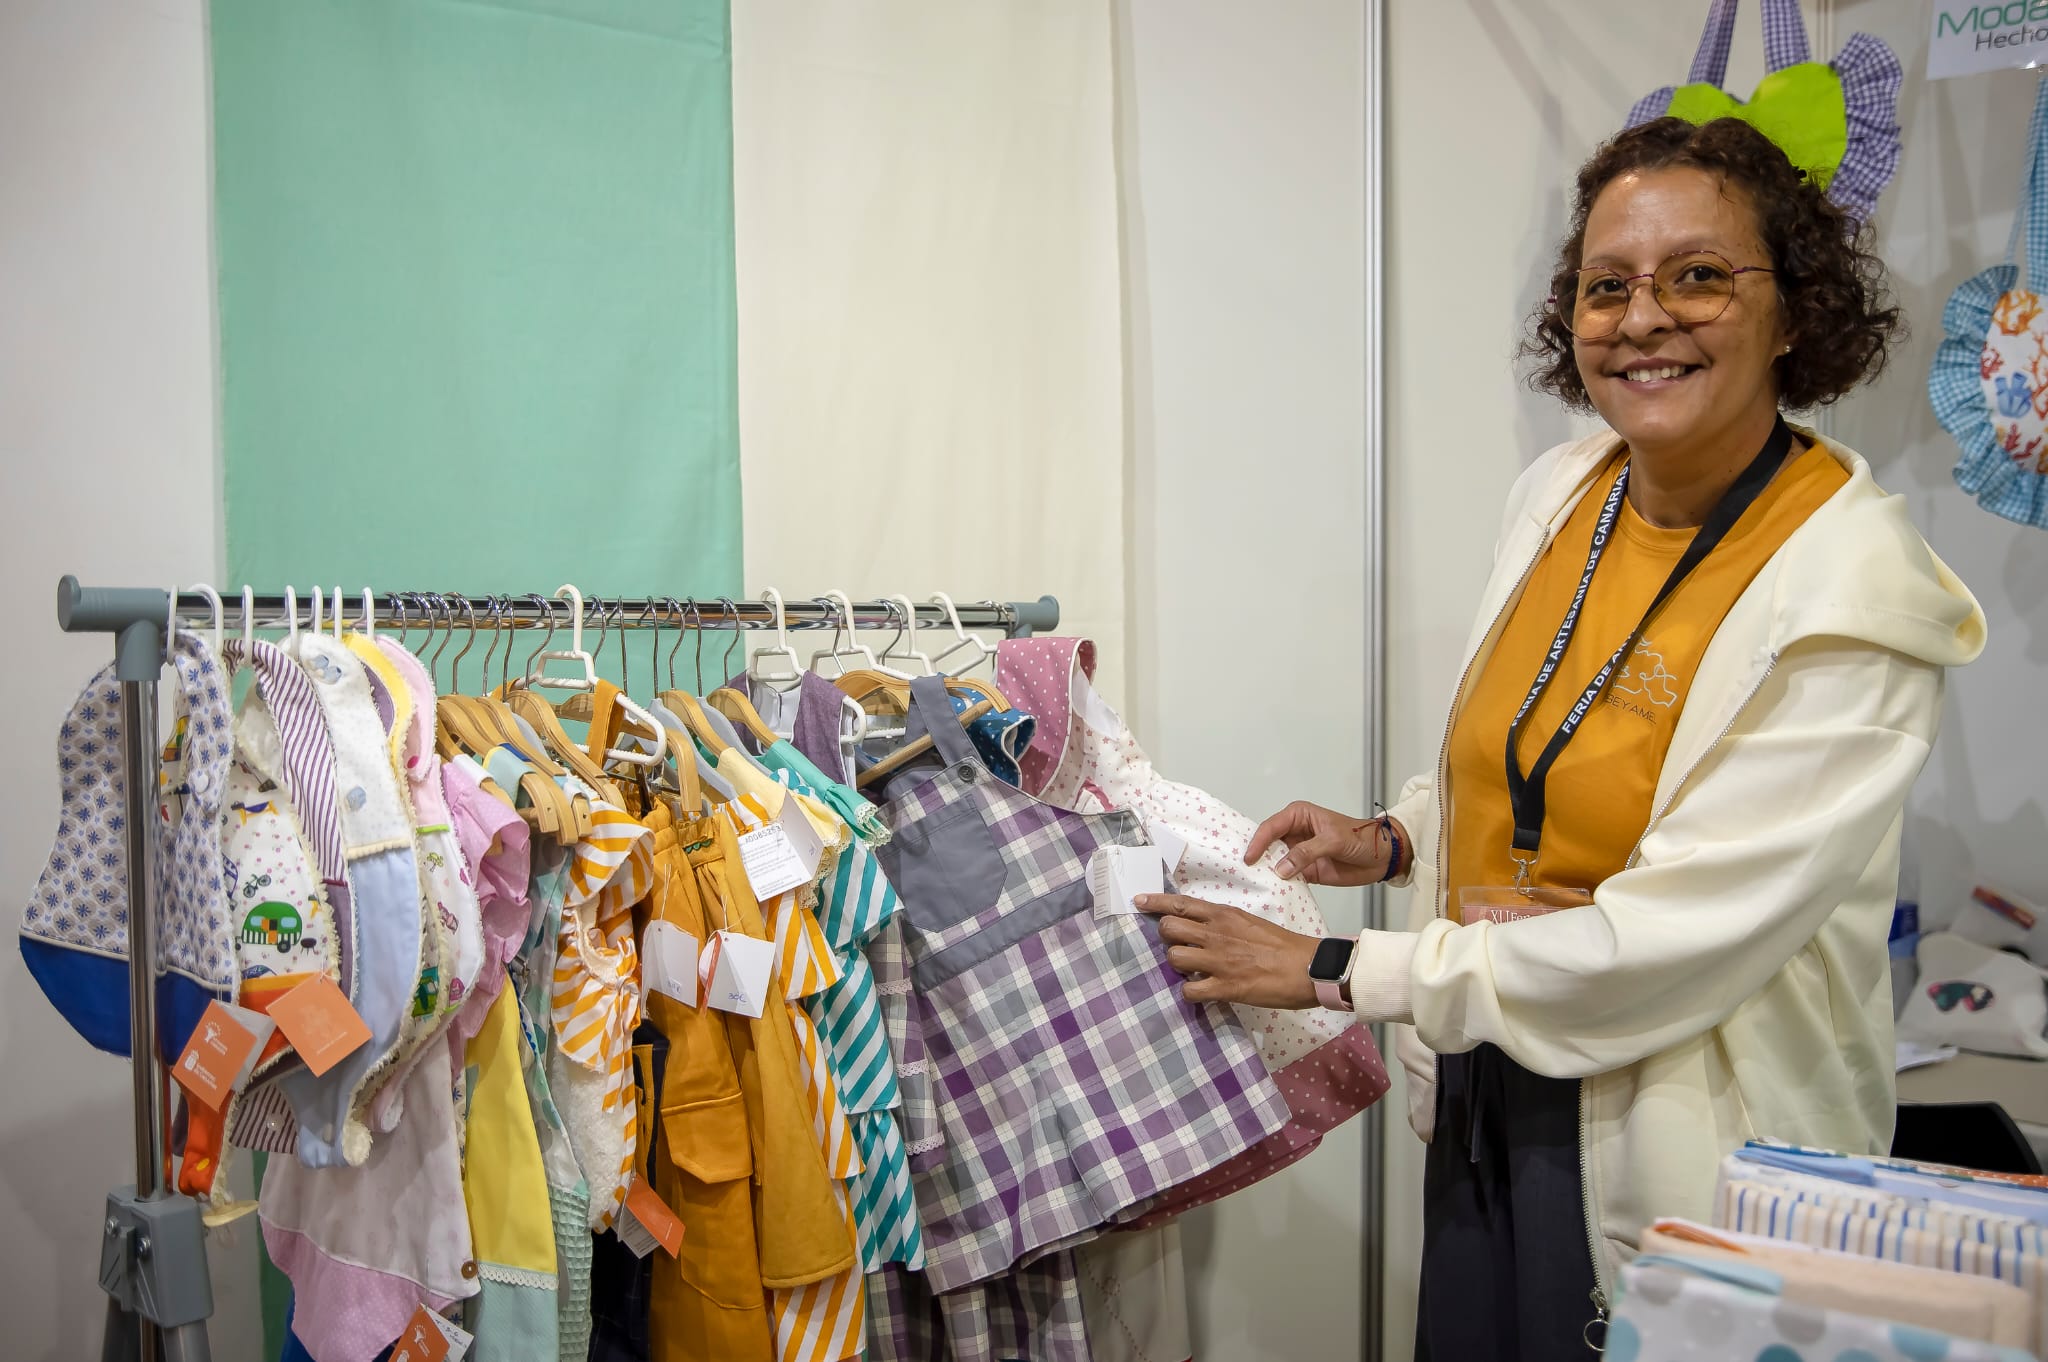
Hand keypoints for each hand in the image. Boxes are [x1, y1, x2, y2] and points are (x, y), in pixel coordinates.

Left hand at [1134, 894, 1320, 1008]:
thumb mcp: (1248, 922)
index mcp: (1224, 915)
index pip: (1180, 903)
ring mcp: (1218, 961)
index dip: (1155, 902)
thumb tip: (1201, 930)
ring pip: (1173, 958)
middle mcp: (1216, 934)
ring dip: (1178, 966)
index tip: (1138, 901)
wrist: (1308, 967)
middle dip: (1168, 938)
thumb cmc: (1281, 945)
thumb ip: (1223, 924)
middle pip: (1168, 929)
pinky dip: (1190, 992)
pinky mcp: (1225, 987)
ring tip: (1193, 970)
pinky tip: (1202, 991)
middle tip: (1180, 946)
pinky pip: (1189, 990)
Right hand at [1246, 800, 1406, 885]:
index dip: (1258, 842)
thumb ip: (1306, 853)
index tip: (1249, 859)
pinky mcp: (1304, 870)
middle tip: (1240, 871)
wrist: (1381, 858)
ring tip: (1251, 884)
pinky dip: (1279, 884)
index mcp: (1298, 816)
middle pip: (1267, 844)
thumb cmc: (1360, 838)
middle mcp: (1294, 833)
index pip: (1271, 827)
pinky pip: (1286, 877)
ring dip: (1266, 872)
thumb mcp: (1333, 840)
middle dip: (1256, 856)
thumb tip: (1280, 869)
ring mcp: (1297, 853)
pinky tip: (1270, 891)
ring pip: (1274, 862)